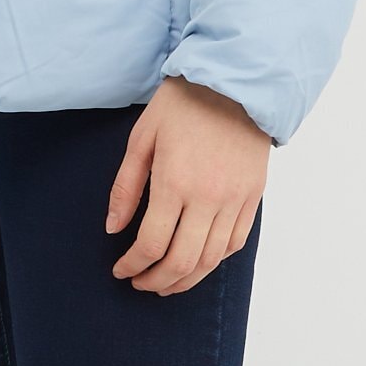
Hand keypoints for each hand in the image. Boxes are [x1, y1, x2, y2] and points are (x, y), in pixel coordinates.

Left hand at [104, 75, 268, 295]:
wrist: (233, 82)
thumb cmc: (183, 103)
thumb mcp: (142, 136)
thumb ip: (126, 185)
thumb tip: (113, 228)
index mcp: (174, 182)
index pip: (151, 244)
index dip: (133, 265)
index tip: (121, 270)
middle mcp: (207, 198)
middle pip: (181, 261)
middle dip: (156, 281)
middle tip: (141, 283)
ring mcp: (234, 200)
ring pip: (211, 260)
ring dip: (186, 280)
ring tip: (167, 282)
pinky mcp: (252, 197)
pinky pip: (235, 243)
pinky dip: (215, 260)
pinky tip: (199, 261)